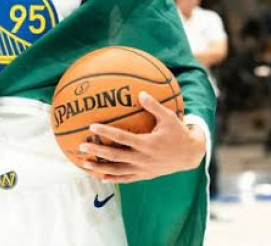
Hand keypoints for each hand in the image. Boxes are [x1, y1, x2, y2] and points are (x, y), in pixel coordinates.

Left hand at [78, 91, 206, 182]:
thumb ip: (154, 106)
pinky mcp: (144, 175)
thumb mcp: (169, 117)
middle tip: (81, 147)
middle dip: (97, 152)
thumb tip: (140, 93)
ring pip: (117, 170)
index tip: (92, 127)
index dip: (107, 132)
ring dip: (100, 168)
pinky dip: (113, 178)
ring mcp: (142, 169)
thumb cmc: (178, 133)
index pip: (122, 137)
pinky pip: (125, 178)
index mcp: (146, 143)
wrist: (189, 155)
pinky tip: (101, 177)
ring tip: (84, 164)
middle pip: (115, 156)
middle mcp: (142, 158)